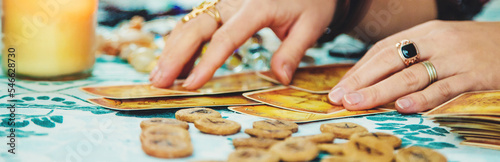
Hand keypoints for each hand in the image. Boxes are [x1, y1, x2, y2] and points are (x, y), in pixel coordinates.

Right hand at [150, 0, 335, 88]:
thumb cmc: (311, 3)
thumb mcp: (310, 26)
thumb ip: (293, 51)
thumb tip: (280, 78)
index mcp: (256, 7)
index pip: (226, 38)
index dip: (206, 63)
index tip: (191, 85)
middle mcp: (234, 1)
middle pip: (197, 27)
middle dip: (174, 55)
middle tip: (158, 82)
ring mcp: (225, 1)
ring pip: (190, 23)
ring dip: (172, 49)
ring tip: (158, 77)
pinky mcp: (221, 5)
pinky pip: (196, 22)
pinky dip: (181, 42)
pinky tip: (173, 62)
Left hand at [328, 21, 499, 112]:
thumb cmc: (470, 48)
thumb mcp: (438, 44)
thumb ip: (409, 58)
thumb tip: (371, 81)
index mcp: (422, 33)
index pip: (382, 51)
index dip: (358, 71)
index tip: (339, 89)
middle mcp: (435, 42)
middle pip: (390, 61)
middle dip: (362, 81)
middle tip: (341, 98)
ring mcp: (454, 59)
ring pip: (412, 75)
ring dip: (381, 91)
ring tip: (359, 103)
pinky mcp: (475, 76)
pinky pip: (445, 89)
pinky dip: (423, 99)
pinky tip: (403, 108)